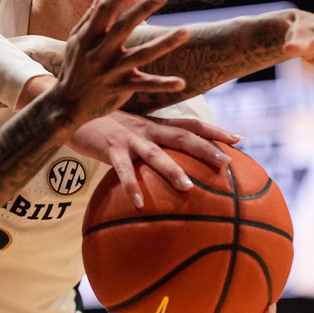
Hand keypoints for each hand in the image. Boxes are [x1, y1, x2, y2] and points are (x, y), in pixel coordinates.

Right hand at [54, 0, 189, 126]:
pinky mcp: (120, 88)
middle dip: (143, 8)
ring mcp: (111, 71)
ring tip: (186, 31)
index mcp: (88, 37)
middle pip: (124, 26)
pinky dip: (163, 84)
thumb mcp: (75, 42)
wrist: (66, 105)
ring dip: (165, 43)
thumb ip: (88, 19)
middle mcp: (100, 52)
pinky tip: (182, 82)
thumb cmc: (73, 68)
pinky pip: (144, 85)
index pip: (106, 9)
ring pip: (141, 55)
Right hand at [70, 112, 238, 207]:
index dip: (214, 131)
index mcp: (154, 124)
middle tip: (227, 163)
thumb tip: (168, 164)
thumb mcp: (131, 131)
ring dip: (172, 170)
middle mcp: (147, 128)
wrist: (74, 108)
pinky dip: (131, 185)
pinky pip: (122, 170)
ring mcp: (129, 138)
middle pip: (182, 136)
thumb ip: (150, 143)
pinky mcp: (110, 148)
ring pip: (155, 154)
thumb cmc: (105, 125)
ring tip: (188, 187)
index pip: (190, 124)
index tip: (239, 139)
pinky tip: (139, 203)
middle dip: (206, 148)